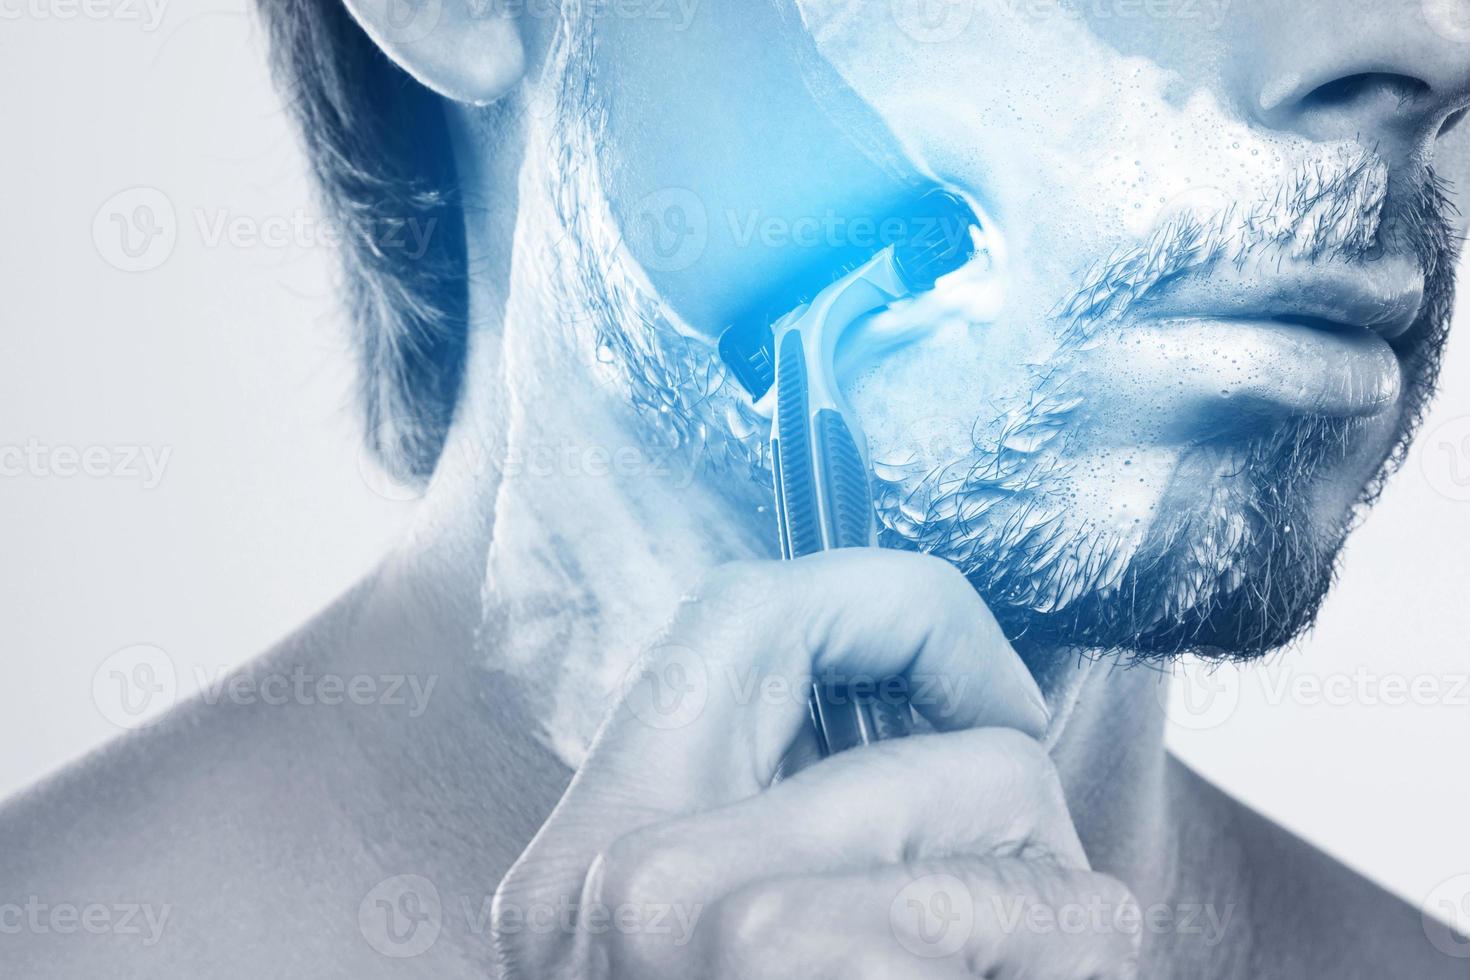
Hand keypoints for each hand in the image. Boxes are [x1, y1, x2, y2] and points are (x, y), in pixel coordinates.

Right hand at [492, 550, 1140, 978]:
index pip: (728, 617)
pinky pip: (1004, 901)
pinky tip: (1039, 979)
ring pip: (963, 773)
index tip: (973, 688)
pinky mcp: (776, 970)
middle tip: (1014, 737)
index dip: (873, 603)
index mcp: (596, 860)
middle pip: (789, 615)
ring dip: (1043, 868)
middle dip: (944, 648)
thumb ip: (817, 835)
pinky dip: (1064, 942)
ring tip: (1033, 954)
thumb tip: (946, 708)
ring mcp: (674, 930)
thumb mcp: (769, 958)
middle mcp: (602, 873)